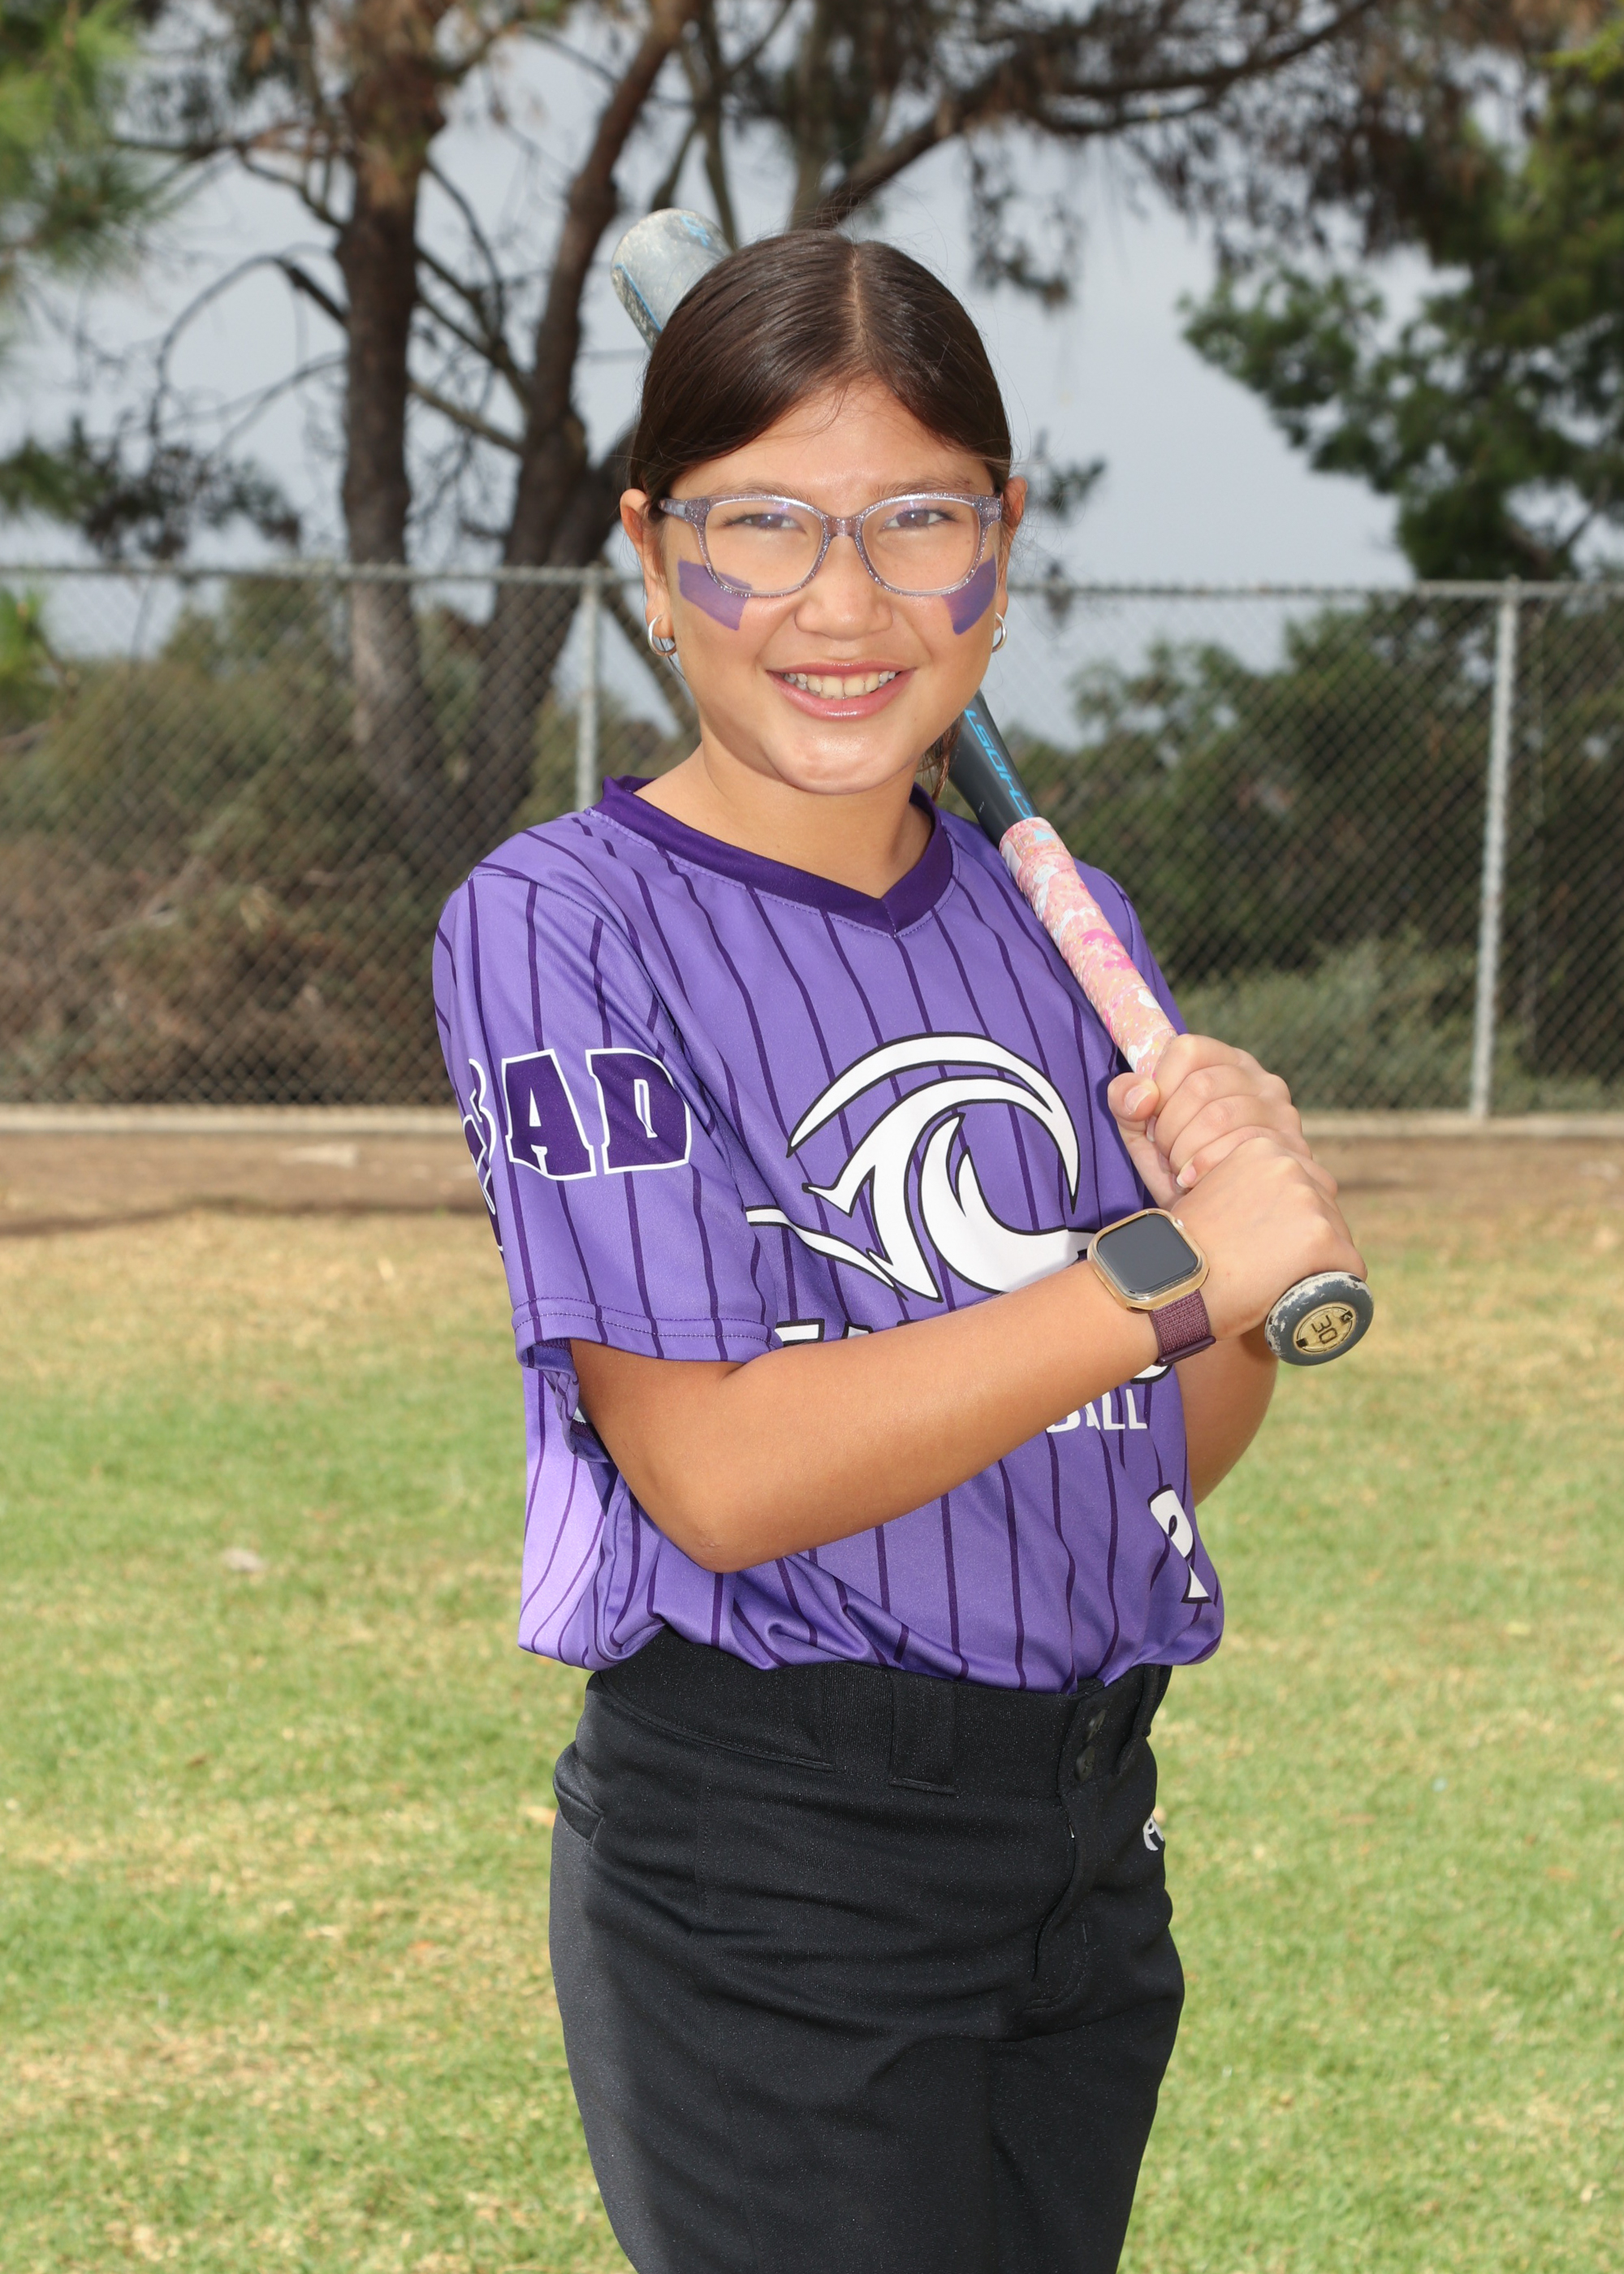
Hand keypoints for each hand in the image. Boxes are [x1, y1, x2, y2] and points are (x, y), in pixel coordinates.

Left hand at [1108, 1033, 1327, 1203]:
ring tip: (1181, 1170)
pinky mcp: (1291, 1146)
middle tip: (1167, 1154)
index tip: (1153, 1121)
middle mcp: (1260, 1079)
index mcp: (1225, 1062)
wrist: (1221, 1223)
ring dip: (1187, 1150)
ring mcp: (1281, 1111)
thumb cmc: (1180, 1169)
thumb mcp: (1144, 1134)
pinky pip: (1242, 1146)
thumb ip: (1126, 1103)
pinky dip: (1207, 1166)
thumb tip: (1142, 1094)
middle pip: (1201, 1085)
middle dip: (1170, 1127)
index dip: (1159, 1086)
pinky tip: (1196, 1182)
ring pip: (1220, 1115)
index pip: (1187, 1050)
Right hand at [1170, 1134, 1365, 1341]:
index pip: (1303, 1183)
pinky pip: (1350, 1268)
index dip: (1293, 1217)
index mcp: (1262, 1148)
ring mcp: (1308, 1202)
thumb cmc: (1181, 1246)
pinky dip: (1339, 1286)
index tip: (1276, 1241)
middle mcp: (1290, 1166)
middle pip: (1325, 1207)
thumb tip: (1253, 1202)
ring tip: (1289, 1283)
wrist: (1170, 1280)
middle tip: (1280, 1267)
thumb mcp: (1207, 1191)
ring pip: (1339, 1237)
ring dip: (1323, 1262)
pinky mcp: (1321, 1239)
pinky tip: (1314, 1296)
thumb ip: (1236, 1183)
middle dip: (1311, 1237)